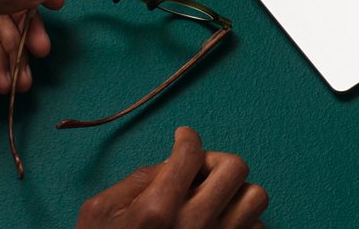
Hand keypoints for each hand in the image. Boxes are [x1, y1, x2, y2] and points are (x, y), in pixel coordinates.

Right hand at [77, 127, 267, 228]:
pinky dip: (243, 221)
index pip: (191, 153)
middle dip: (216, 161)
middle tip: (199, 170)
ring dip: (236, 191)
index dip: (187, 139)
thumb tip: (172, 161)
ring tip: (214, 197)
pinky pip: (257, 227)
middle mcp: (193, 225)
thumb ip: (138, 179)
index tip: (184, 139)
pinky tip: (219, 222)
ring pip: (255, 196)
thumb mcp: (101, 211)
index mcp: (158, 209)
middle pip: (234, 167)